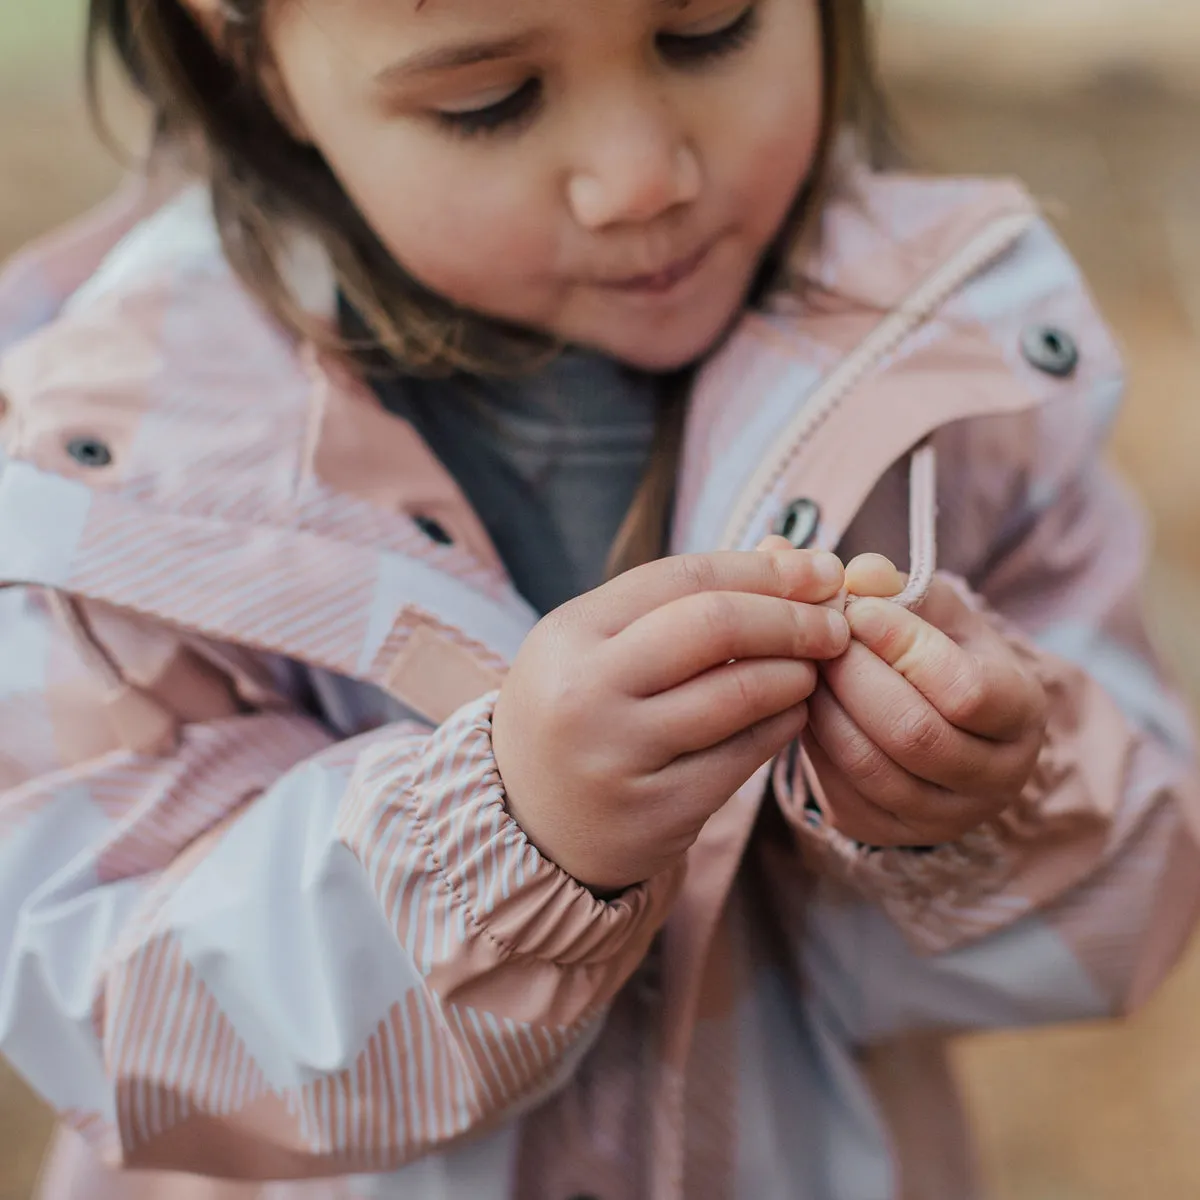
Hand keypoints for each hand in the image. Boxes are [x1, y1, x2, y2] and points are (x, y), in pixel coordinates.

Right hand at [492, 549, 849, 890]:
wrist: (527, 824)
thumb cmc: (578, 714)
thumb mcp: (599, 646)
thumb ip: (683, 601)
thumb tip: (789, 554)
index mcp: (569, 633)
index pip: (685, 577)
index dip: (764, 569)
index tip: (820, 569)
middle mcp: (585, 692)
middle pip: (715, 626)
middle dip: (791, 617)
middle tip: (834, 623)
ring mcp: (619, 756)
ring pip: (738, 694)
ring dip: (795, 673)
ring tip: (813, 668)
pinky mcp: (656, 812)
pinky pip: (743, 755)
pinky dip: (782, 725)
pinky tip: (794, 712)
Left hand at [805, 556, 1047, 847]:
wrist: (938, 722)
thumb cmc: (938, 652)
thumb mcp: (931, 610)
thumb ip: (894, 585)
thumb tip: (850, 570)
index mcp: (1022, 713)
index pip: (967, 691)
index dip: (905, 645)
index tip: (859, 607)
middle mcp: (995, 777)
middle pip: (913, 732)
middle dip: (853, 675)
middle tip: (817, 634)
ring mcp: (942, 816)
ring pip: (870, 766)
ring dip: (825, 706)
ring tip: (803, 662)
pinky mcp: (887, 832)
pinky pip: (839, 790)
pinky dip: (813, 741)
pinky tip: (803, 701)